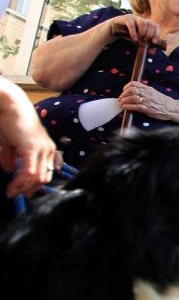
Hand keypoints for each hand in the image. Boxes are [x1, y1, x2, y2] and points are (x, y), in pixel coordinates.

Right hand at [0, 80, 57, 197]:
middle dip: (28, 189)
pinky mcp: (33, 148)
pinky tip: (11, 187)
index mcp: (48, 149)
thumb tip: (9, 170)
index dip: (34, 186)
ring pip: (38, 178)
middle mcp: (49, 150)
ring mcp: (43, 149)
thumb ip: (12, 157)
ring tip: (10, 191)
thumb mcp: (11, 144)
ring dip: (23, 188)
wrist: (10, 105)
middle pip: (44, 179)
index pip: (46, 173)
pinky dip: (20, 183)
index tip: (22, 193)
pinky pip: (30, 172)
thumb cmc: (9, 122)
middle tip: (14, 194)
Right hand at [111, 14, 161, 45]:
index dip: (156, 33)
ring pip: (143, 22)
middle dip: (149, 33)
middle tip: (145, 39)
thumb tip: (153, 51)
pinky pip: (131, 24)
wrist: (113, 30)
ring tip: (140, 38)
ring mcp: (134, 18)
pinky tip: (134, 38)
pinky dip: (134, 32)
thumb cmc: (127, 35)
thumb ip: (145, 46)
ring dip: (143, 32)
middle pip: (150, 24)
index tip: (154, 41)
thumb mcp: (137, 41)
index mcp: (146, 24)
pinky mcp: (126, 18)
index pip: (155, 26)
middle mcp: (141, 19)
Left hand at [119, 81, 174, 121]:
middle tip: (120, 99)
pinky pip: (136, 107)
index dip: (126, 86)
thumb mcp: (154, 92)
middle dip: (123, 95)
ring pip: (132, 98)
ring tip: (122, 103)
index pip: (134, 84)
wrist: (172, 108)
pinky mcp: (148, 109)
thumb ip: (145, 91)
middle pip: (131, 90)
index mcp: (148, 89)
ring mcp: (147, 101)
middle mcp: (147, 94)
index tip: (124, 90)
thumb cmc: (163, 101)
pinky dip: (129, 107)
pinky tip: (125, 107)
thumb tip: (135, 91)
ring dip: (124, 101)